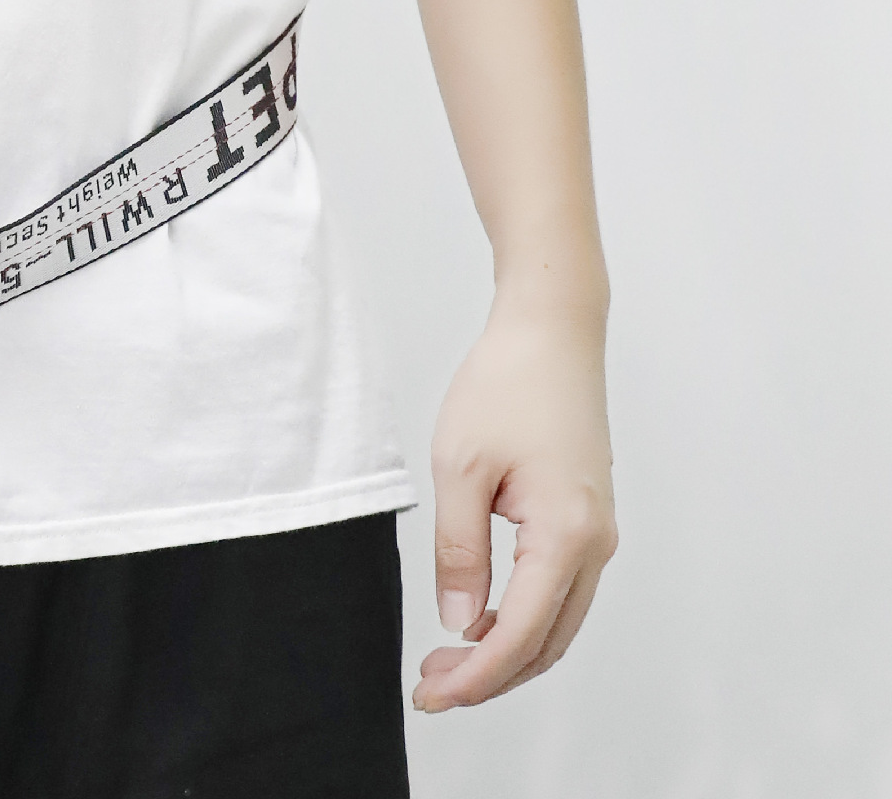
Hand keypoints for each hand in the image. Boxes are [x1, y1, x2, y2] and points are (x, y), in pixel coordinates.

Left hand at [413, 295, 616, 711]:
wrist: (551, 331)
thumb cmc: (505, 385)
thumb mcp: (460, 464)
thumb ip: (459, 548)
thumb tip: (458, 621)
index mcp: (565, 535)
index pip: (521, 636)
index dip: (475, 677)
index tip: (430, 695)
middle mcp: (595, 544)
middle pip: (547, 643)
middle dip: (490, 676)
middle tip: (429, 686)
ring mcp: (598, 533)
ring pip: (558, 623)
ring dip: (507, 651)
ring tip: (447, 659)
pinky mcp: (588, 519)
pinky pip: (561, 591)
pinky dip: (524, 618)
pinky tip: (481, 616)